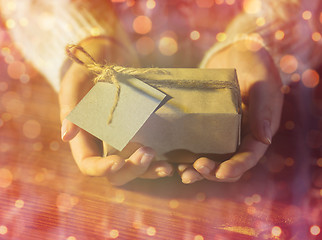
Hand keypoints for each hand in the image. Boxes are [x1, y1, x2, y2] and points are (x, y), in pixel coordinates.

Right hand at [59, 39, 172, 185]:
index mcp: (84, 136)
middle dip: (131, 170)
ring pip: (132, 168)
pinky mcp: (138, 134)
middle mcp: (102, 144)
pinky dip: (157, 163)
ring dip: (148, 171)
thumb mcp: (77, 80)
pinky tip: (170, 164)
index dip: (101, 169)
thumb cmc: (89, 65)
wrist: (111, 53)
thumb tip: (67, 136)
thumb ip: (70, 105)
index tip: (118, 162)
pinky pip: (146, 155)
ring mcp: (122, 141)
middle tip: (148, 153)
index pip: (89, 164)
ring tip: (166, 167)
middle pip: (114, 172)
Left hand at [178, 41, 283, 183]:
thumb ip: (263, 110)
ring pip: (211, 158)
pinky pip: (197, 143)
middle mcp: (240, 135)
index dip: (237, 167)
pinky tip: (174, 160)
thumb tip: (264, 140)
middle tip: (197, 168)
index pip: (250, 155)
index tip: (221, 173)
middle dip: (214, 171)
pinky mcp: (205, 123)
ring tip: (183, 173)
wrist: (235, 51)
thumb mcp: (262, 83)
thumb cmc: (254, 63)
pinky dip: (187, 155)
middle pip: (228, 162)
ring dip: (198, 169)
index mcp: (258, 129)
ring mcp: (222, 130)